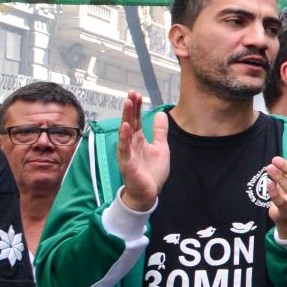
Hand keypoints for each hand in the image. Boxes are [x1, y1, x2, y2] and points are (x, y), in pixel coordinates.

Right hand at [116, 91, 169, 210]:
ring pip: (125, 133)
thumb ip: (160, 132)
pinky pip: (125, 149)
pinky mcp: (127, 164)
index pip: (136, 120)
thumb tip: (161, 114)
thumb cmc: (152, 172)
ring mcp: (127, 153)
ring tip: (127, 103)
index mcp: (138, 140)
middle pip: (130, 122)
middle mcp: (130, 144)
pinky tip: (125, 127)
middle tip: (131, 93)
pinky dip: (124, 138)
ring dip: (126, 118)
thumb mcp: (161, 148)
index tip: (137, 94)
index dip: (137, 107)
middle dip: (130, 108)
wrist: (148, 193)